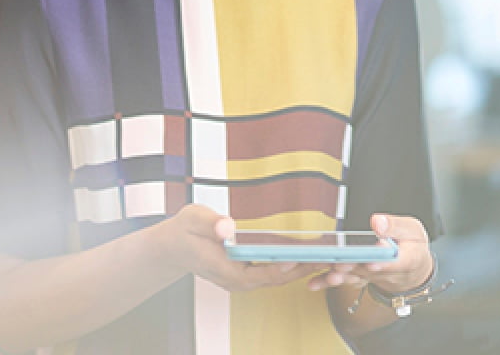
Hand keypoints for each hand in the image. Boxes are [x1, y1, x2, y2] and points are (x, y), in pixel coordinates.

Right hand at [151, 204, 315, 291]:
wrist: (172, 247)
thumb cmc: (184, 231)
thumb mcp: (194, 219)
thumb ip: (211, 223)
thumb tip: (227, 227)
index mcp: (224, 269)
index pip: (257, 272)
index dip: (279, 266)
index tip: (298, 258)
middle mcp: (236, 279)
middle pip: (274, 278)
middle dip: (301, 269)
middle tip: (326, 257)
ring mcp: (241, 278)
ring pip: (277, 278)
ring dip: (301, 269)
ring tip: (326, 257)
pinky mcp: (245, 273)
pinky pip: (272, 273)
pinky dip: (291, 267)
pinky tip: (308, 256)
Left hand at [307, 213, 432, 294]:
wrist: (414, 268)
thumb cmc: (412, 245)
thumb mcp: (412, 230)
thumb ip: (395, 226)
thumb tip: (378, 222)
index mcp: (403, 258)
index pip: (392, 263)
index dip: (381, 263)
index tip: (371, 262)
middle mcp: (384, 271)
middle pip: (366, 270)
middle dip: (352, 267)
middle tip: (339, 264)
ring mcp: (370, 276)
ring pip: (353, 277)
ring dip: (338, 276)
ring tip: (326, 272)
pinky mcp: (359, 277)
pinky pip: (344, 281)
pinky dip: (327, 282)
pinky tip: (313, 283)